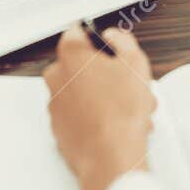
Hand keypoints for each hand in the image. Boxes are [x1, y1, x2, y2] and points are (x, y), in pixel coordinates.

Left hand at [44, 27, 155, 189]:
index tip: (106, 44)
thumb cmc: (121, 113)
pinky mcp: (58, 127)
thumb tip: (114, 36)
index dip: (95, 38)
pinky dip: (93, 116)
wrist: (111, 157)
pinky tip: (115, 123)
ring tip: (128, 109)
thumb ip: (122, 41)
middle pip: (80, 65)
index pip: (76, 33)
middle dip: (103, 73)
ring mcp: (55, 104)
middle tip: (126, 84)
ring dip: (103, 97)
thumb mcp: (135, 63)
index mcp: (71, 56)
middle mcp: (56, 78)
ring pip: (81, 92)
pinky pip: (77, 114)